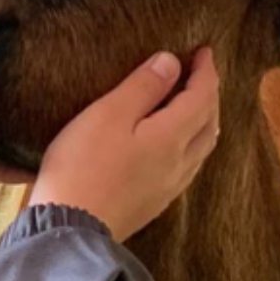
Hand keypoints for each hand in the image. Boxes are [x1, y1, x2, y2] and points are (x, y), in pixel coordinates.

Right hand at [29, 49, 219, 241]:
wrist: (69, 229)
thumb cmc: (82, 166)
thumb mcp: (109, 114)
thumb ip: (143, 87)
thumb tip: (171, 63)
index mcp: (172, 137)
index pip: (202, 97)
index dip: (206, 71)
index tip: (203, 51)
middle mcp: (180, 164)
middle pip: (209, 124)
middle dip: (210, 95)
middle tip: (200, 74)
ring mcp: (169, 188)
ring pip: (201, 149)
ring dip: (204, 122)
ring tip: (194, 105)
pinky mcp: (154, 205)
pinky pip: (187, 167)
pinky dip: (191, 145)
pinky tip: (176, 146)